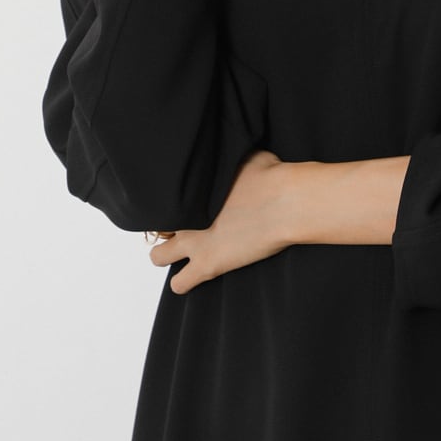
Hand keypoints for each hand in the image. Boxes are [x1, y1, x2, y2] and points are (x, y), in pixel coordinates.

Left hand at [148, 150, 291, 294]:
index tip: (190, 204)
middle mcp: (184, 215)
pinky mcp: (206, 265)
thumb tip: (228, 156)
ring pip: (158, 257)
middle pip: (155, 226)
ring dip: (169, 256)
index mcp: (191, 188)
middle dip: (167, 228)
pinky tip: (199, 274)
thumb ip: (226, 162)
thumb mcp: (243, 156)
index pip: (164, 196)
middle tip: (187, 228)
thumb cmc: (271, 175)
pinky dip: (184, 282)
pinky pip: (179, 284)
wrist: (284, 203)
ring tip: (190, 254)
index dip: (177, 202)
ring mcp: (192, 242)